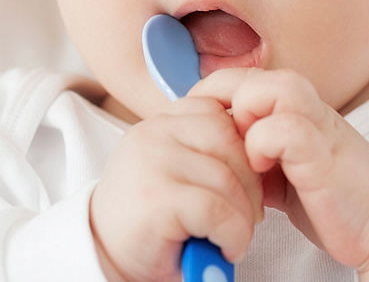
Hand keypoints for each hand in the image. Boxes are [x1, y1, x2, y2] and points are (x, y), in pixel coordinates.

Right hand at [90, 96, 262, 281]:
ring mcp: (152, 162)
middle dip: (252, 183)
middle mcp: (152, 133)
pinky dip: (233, 235)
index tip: (241, 183)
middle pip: (231, 140)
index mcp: (161, 122)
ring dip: (244, 216)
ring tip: (231, 236)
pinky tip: (224, 247)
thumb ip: (209, 152)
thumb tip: (262, 151)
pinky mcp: (156, 197)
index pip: (219, 112)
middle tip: (247, 216)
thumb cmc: (151, 219)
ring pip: (228, 178)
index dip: (243, 150)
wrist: (106, 255)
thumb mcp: (180, 171)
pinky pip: (219, 211)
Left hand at [187, 68, 368, 272]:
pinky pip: (286, 129)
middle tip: (220, 144)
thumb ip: (249, 151)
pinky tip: (263, 173)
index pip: (234, 78)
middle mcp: (304, 108)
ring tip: (245, 154)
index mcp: (290, 108)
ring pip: (270, 87)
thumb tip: (205, 148)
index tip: (200, 133)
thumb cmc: (329, 196)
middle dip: (220, 107)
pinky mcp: (324, 155)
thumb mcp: (277, 168)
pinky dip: (263, 146)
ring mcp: (316, 126)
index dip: (208, 99)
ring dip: (245, 118)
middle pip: (246, 75)